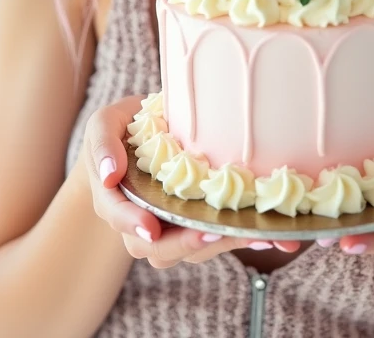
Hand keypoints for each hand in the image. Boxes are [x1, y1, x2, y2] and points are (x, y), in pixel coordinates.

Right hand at [76, 94, 300, 266]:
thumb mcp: (104, 124)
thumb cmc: (120, 130)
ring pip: (191, 250)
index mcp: (114, 199)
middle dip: (188, 243)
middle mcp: (140, 223)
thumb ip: (103, 144)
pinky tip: (270, 232)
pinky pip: (215, 238)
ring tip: (255, 232)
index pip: (119, 217)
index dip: (133, 224)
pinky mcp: (197, 224)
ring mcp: (170, 228)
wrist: (140, 137)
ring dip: (223, 244)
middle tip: (215, 232)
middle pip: (159, 248)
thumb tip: (109, 174)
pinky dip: (242, 237)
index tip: (151, 228)